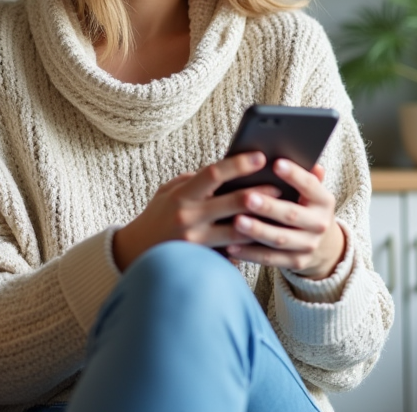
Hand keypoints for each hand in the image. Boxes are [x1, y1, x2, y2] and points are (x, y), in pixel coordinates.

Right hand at [111, 152, 280, 270]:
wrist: (135, 252)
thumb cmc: (157, 216)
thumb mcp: (168, 192)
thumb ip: (194, 180)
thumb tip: (224, 170)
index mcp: (182, 195)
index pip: (213, 174)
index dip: (238, 164)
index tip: (259, 156)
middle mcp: (189, 217)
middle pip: (231, 202)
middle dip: (259, 192)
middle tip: (280, 185)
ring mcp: (197, 241)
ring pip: (238, 230)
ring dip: (261, 220)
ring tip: (280, 212)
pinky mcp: (203, 260)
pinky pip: (233, 252)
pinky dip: (250, 245)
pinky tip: (267, 239)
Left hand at [225, 159, 345, 279]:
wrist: (322, 244)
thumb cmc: (304, 206)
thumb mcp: (311, 191)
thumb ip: (305, 176)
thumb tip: (310, 161)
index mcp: (324, 201)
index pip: (310, 185)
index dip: (294, 175)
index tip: (275, 163)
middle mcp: (319, 224)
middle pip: (291, 214)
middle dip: (269, 206)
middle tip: (247, 197)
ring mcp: (308, 246)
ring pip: (279, 239)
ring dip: (257, 231)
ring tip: (236, 221)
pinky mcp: (296, 262)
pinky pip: (270, 259)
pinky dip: (250, 253)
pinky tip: (231, 246)